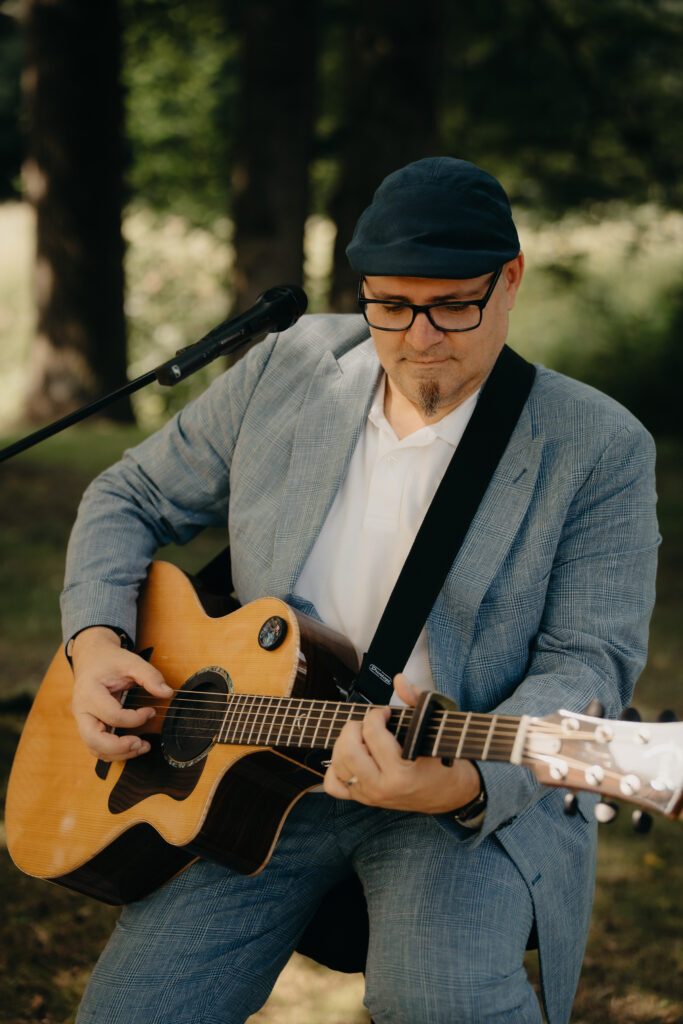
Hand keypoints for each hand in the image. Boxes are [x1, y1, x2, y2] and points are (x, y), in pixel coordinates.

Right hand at [70, 626, 173, 760]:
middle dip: (119, 748)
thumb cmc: (109, 661)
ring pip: (95, 748)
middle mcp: (81, 710)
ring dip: (118, 754)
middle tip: (141, 744)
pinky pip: (97, 747)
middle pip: (94, 740)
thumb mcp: (131, 661)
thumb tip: (167, 693)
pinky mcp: (88, 726)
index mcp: (89, 692)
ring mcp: (82, 720)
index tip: (151, 711)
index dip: (136, 718)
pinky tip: (132, 747)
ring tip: (141, 747)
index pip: (112, 714)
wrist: (92, 659)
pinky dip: (114, 752)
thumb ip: (150, 676)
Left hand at [323, 674, 481, 813]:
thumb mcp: (436, 726)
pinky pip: (334, 785)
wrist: (450, 793)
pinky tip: (350, 757)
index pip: (372, 733)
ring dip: (345, 743)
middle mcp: (382, 787)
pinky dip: (335, 768)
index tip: (385, 713)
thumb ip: (417, 699)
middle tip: (369, 724)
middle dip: (355, 728)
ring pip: (338, 764)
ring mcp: (370, 795)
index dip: (376, 714)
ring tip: (362, 737)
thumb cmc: (443, 760)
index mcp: (401, 772)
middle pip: (349, 750)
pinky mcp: (364, 799)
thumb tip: (399, 680)